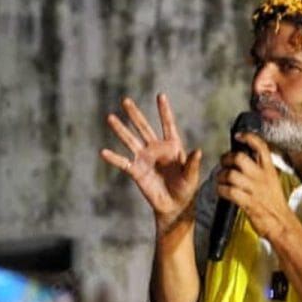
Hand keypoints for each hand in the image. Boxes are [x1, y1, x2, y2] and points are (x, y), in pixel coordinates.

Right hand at [101, 94, 201, 233]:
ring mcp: (145, 159)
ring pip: (130, 140)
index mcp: (172, 146)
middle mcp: (156, 149)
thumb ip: (192, 163)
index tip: (160, 95)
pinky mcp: (136, 171)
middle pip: (144, 127)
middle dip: (135, 115)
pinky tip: (103, 152)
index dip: (164, 111)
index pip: (168, 125)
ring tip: (110, 118)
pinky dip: (114, 158)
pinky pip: (123, 163)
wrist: (175, 205)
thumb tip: (198, 151)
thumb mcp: (192, 176)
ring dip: (120, 130)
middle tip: (126, 100)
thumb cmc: (186, 189)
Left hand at [215, 132, 292, 242]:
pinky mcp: (248, 202)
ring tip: (220, 180)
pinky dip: (221, 190)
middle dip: (226, 159)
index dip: (248, 137)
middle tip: (223, 164)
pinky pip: (229, 191)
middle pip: (239, 158)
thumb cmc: (274, 203)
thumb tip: (244, 159)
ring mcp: (254, 189)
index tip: (238, 136)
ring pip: (231, 174)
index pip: (260, 146)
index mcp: (269, 169)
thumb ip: (260, 169)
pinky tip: (221, 191)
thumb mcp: (272, 180)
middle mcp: (261, 176)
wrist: (281, 223)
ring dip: (221, 176)